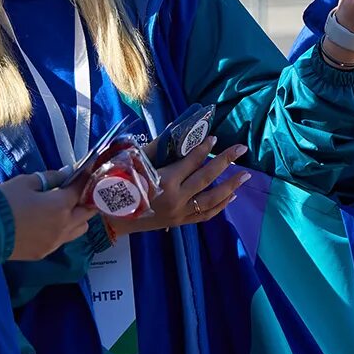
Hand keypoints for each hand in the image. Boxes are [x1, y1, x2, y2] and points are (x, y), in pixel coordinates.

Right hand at [0, 172, 95, 261]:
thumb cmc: (4, 201)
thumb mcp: (25, 182)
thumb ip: (50, 178)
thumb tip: (66, 173)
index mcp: (61, 206)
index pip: (81, 191)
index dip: (85, 180)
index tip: (87, 173)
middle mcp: (63, 226)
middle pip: (87, 214)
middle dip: (87, 201)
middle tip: (79, 192)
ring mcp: (55, 242)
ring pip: (79, 230)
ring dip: (78, 219)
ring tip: (65, 210)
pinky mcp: (43, 253)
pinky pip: (62, 240)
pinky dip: (63, 230)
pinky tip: (49, 224)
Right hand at [116, 137, 249, 234]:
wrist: (107, 217)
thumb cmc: (118, 185)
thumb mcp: (134, 163)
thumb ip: (156, 148)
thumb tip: (175, 130)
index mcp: (163, 182)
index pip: (190, 162)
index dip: (203, 149)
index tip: (214, 138)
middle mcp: (176, 199)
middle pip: (207, 178)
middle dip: (226, 162)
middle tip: (242, 149)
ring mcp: (179, 213)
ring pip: (211, 200)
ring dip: (231, 186)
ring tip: (245, 175)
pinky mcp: (179, 223)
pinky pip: (205, 215)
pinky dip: (220, 206)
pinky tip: (231, 196)